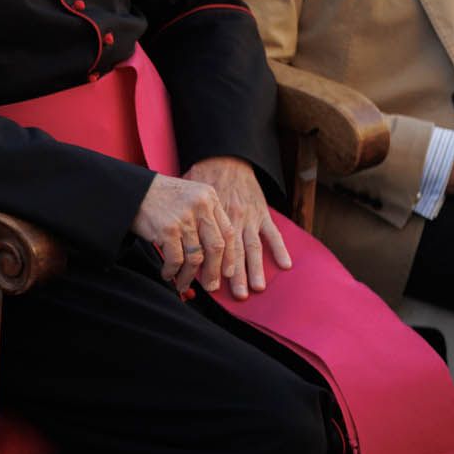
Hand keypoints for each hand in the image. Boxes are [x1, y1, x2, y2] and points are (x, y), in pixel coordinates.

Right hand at [133, 172, 232, 295]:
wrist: (131, 190)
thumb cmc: (160, 196)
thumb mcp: (189, 197)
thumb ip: (205, 218)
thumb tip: (216, 256)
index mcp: (209, 197)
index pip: (227, 232)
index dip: (230, 257)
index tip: (227, 273)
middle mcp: (200, 206)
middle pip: (216, 247)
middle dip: (213, 272)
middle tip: (210, 286)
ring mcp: (184, 218)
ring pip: (195, 257)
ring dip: (188, 276)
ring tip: (182, 283)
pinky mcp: (167, 229)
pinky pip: (176, 260)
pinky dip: (172, 271)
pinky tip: (168, 274)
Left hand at [183, 155, 291, 298]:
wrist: (225, 159)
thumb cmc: (203, 178)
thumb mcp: (189, 197)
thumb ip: (185, 218)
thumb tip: (169, 238)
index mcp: (212, 217)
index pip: (213, 247)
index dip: (212, 266)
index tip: (210, 284)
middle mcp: (232, 219)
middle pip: (234, 252)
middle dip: (236, 275)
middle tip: (237, 295)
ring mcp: (249, 217)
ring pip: (253, 246)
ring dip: (256, 268)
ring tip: (257, 287)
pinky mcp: (262, 213)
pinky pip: (273, 233)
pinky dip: (280, 248)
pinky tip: (285, 264)